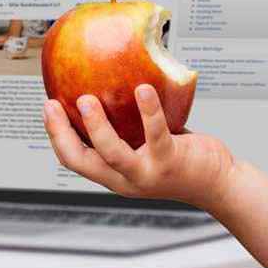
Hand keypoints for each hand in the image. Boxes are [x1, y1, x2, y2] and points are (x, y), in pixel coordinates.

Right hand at [43, 84, 235, 210]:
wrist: (219, 184)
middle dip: (61, 133)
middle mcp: (124, 180)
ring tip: (87, 99)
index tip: (47, 108)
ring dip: (95, 126)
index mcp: (113, 175)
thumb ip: (126, 128)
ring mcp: (146, 174)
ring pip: (111, 153)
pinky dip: (147, 110)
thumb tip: (109, 83)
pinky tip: (143, 89)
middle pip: (81, 161)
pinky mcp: (169, 162)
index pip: (73, 159)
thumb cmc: (181, 160)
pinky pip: (155, 134)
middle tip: (52, 104)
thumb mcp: (144, 148)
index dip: (55, 135)